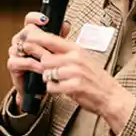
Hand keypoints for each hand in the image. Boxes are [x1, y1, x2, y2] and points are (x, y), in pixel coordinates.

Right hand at [6, 12, 70, 109]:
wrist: (40, 89)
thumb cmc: (47, 68)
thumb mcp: (56, 51)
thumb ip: (59, 37)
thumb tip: (65, 25)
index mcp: (31, 35)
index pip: (29, 21)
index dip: (35, 18)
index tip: (45, 20)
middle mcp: (21, 41)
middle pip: (26, 31)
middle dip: (39, 37)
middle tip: (51, 43)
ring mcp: (15, 52)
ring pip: (23, 45)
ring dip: (39, 52)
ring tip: (50, 58)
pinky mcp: (12, 65)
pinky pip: (21, 61)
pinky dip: (33, 64)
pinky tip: (43, 68)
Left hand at [21, 28, 135, 133]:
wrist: (110, 96)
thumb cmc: (95, 79)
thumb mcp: (82, 60)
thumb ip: (65, 54)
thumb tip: (46, 48)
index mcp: (76, 50)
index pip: (51, 40)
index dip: (36, 39)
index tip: (25, 39)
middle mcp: (75, 59)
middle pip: (45, 59)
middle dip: (42, 66)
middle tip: (45, 71)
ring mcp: (75, 72)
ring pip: (47, 73)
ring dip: (49, 79)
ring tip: (59, 82)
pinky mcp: (74, 87)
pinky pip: (52, 87)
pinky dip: (53, 90)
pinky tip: (62, 89)